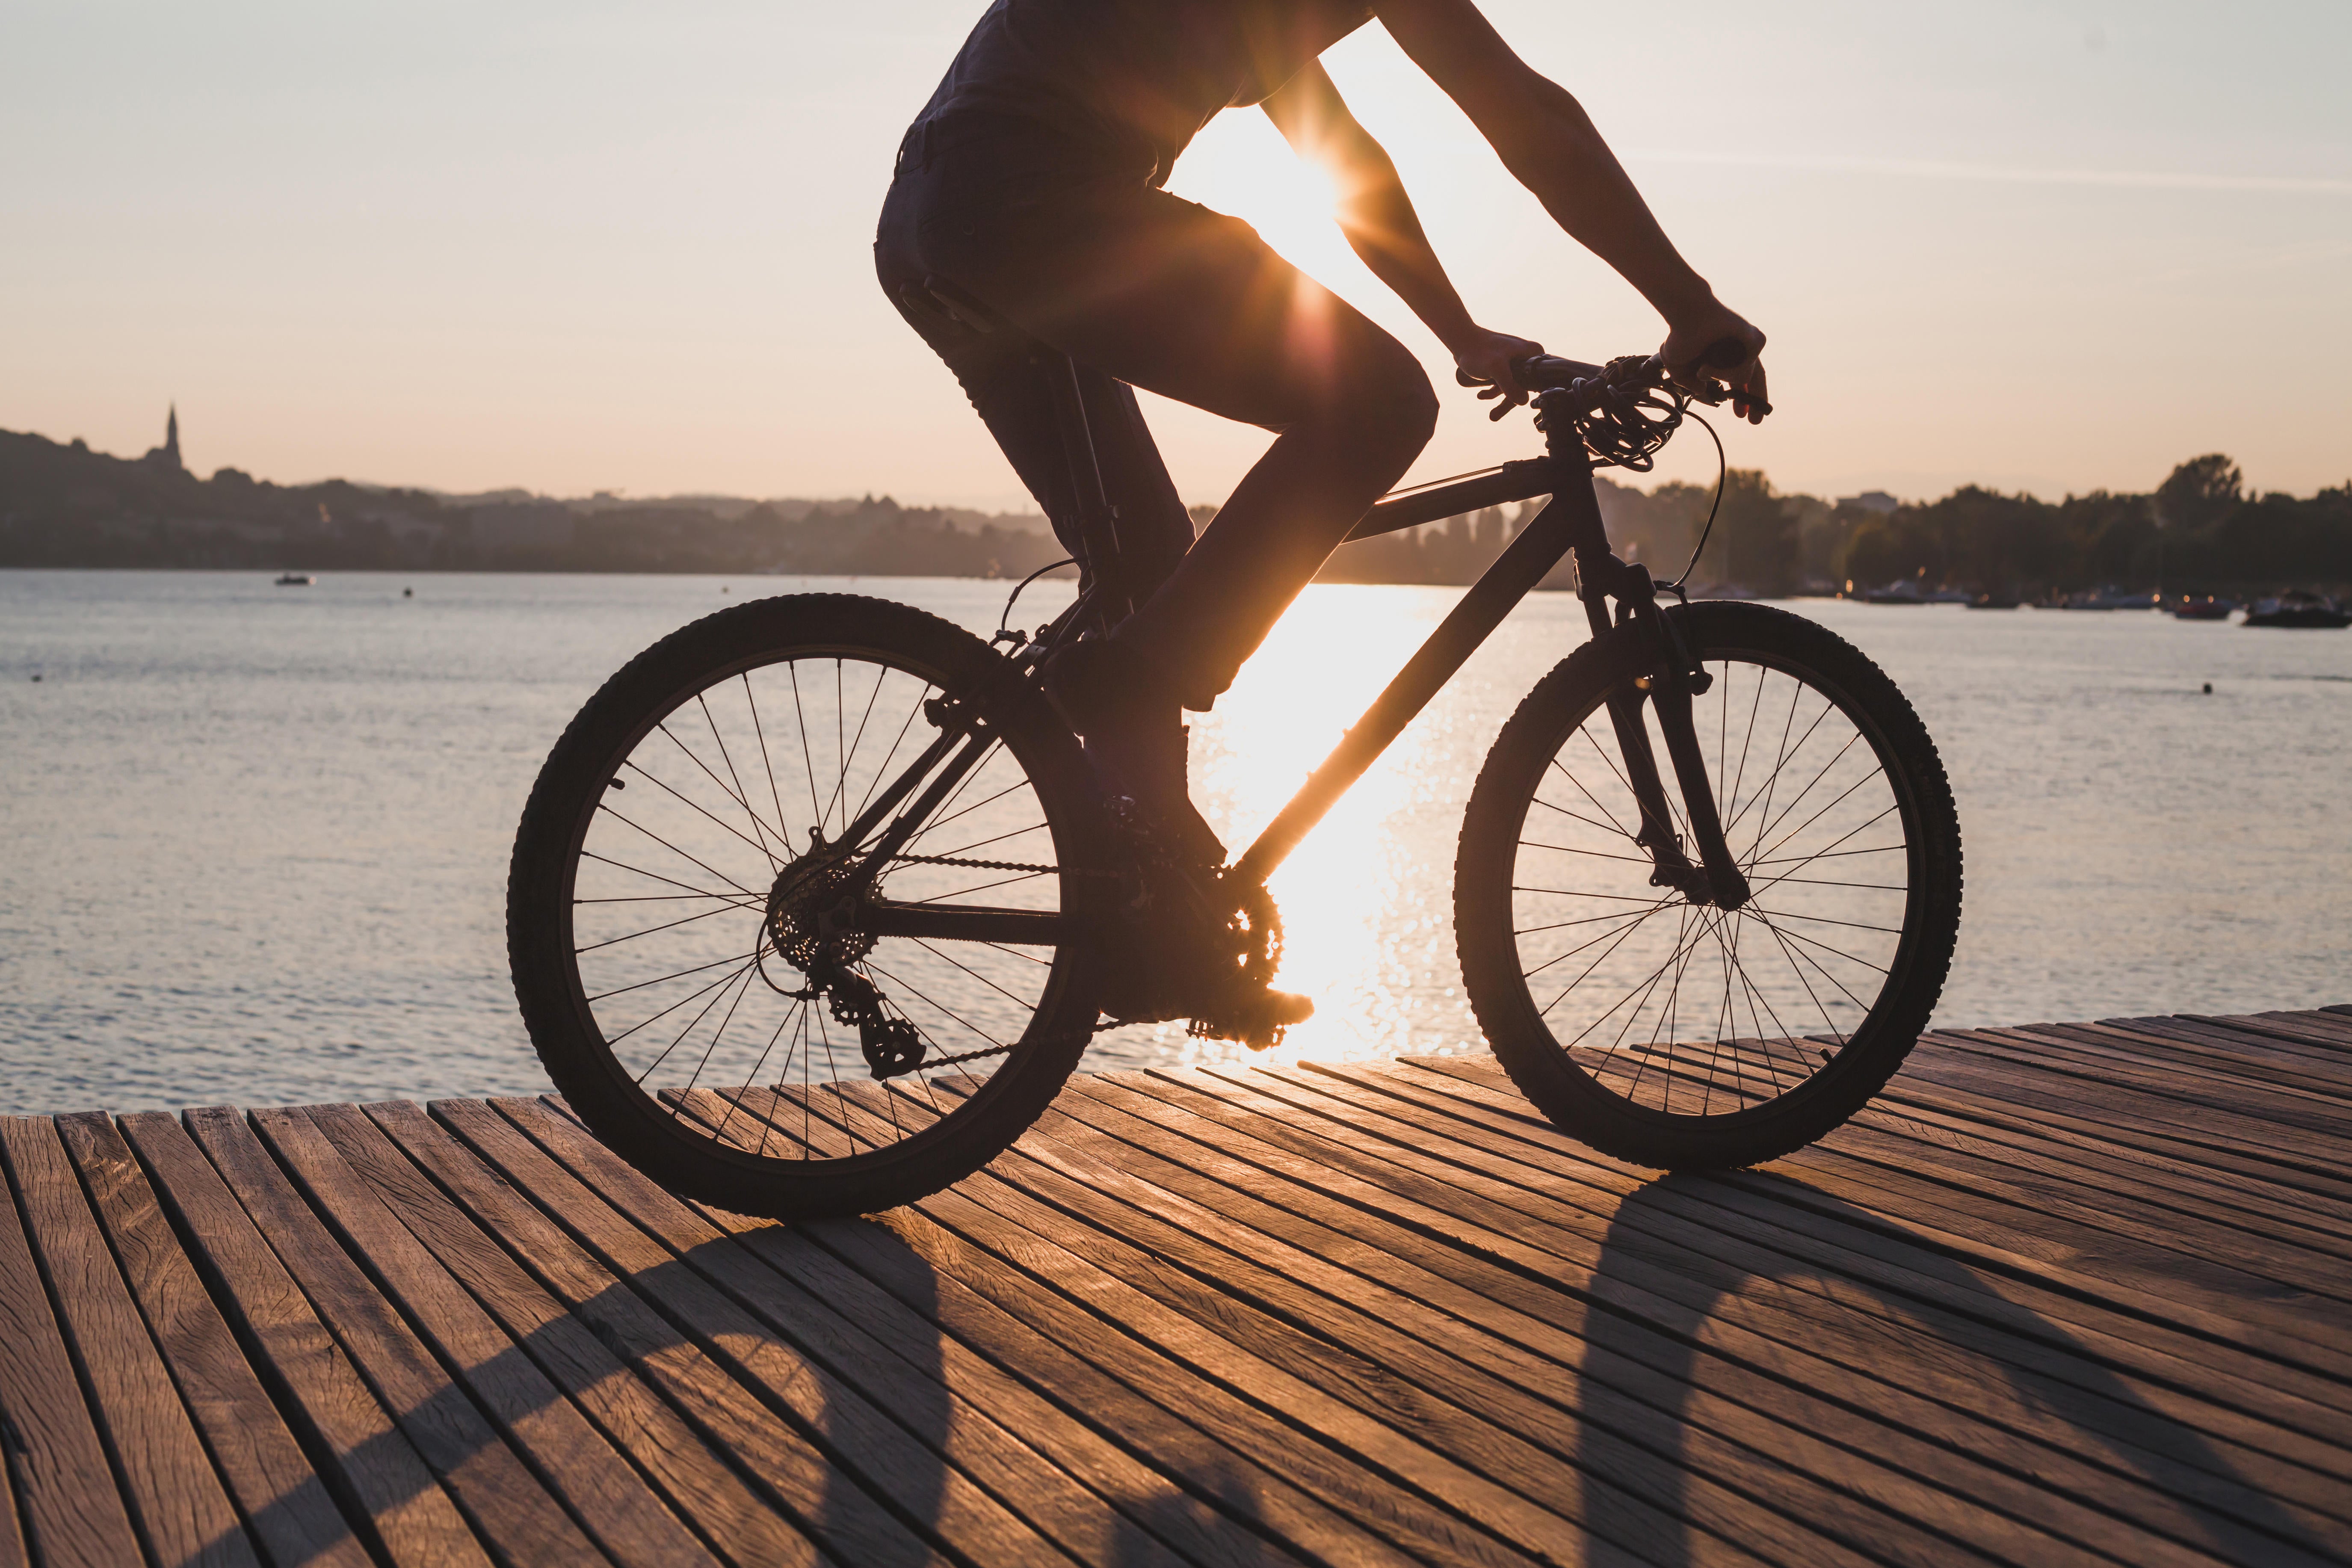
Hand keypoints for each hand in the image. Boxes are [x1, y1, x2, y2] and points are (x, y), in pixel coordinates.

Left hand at [1450, 327, 1546, 420]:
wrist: (1460, 339)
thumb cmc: (1478, 350)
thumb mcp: (1495, 369)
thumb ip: (1509, 386)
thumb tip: (1523, 402)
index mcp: (1533, 353)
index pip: (1537, 379)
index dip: (1528, 394)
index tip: (1517, 405)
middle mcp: (1527, 356)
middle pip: (1524, 385)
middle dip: (1509, 402)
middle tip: (1494, 416)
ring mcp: (1516, 361)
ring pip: (1513, 386)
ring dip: (1499, 399)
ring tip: (1489, 411)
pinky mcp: (1504, 366)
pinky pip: (1503, 383)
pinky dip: (1492, 391)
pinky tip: (1481, 395)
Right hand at [1661, 303, 1768, 423]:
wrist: (1689, 315)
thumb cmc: (1682, 336)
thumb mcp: (1679, 369)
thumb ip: (1688, 384)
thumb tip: (1703, 391)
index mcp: (1726, 357)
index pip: (1742, 380)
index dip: (1743, 398)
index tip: (1741, 415)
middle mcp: (1740, 351)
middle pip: (1757, 379)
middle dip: (1755, 400)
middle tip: (1753, 420)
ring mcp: (1749, 345)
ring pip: (1745, 376)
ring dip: (1721, 376)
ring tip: (1703, 368)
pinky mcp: (1756, 340)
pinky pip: (1746, 368)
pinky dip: (1726, 370)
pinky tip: (1710, 362)